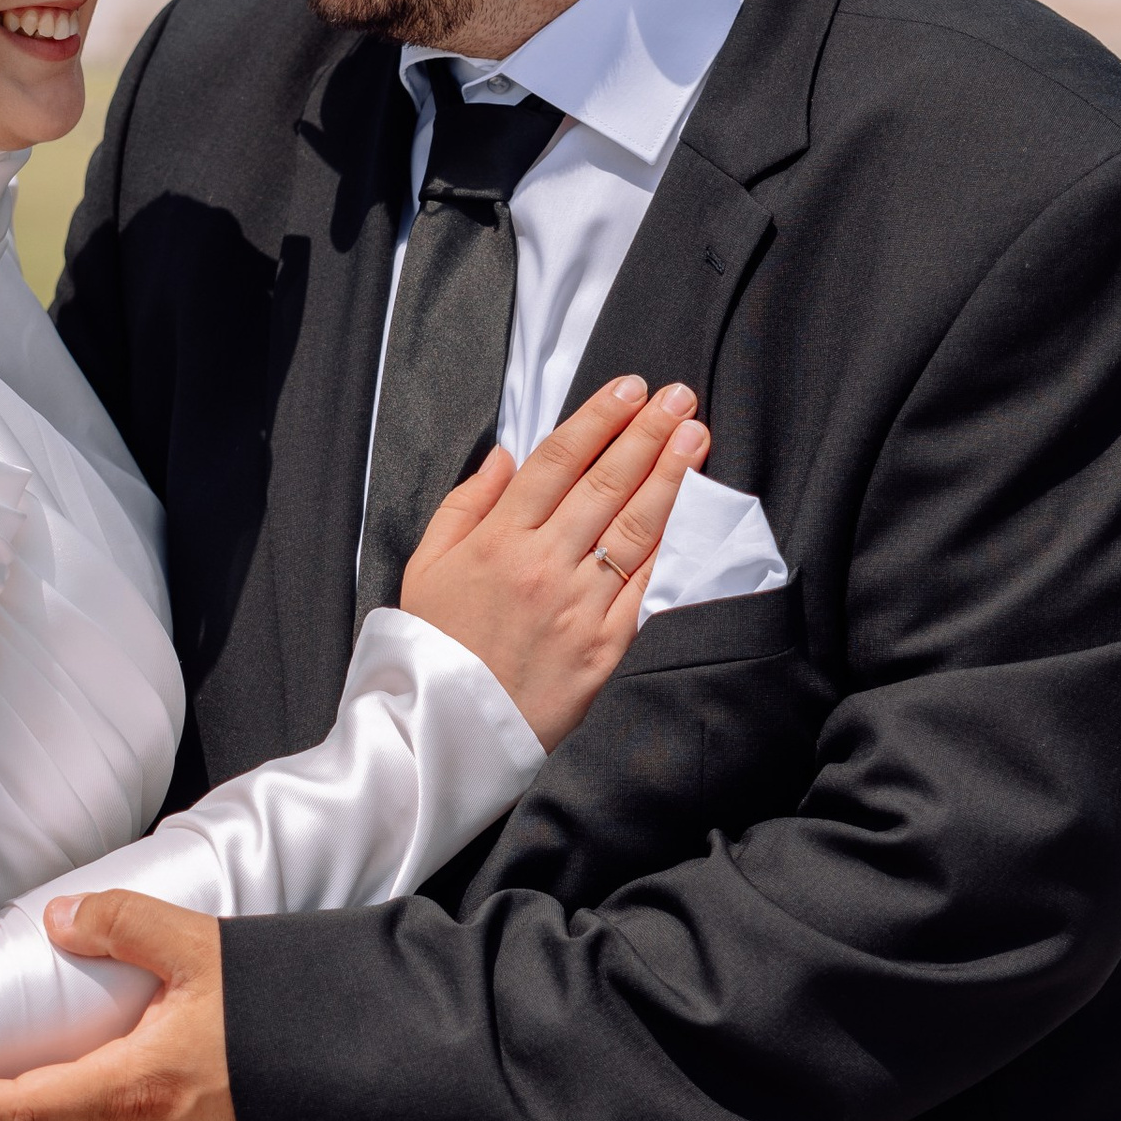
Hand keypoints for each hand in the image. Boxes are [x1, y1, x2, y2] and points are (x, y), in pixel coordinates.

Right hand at [399, 375, 707, 746]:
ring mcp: (578, 604)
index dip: (598, 419)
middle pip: (606, 483)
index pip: (559, 461)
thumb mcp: (426, 564)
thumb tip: (506, 458)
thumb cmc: (434, 644)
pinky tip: (686, 511)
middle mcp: (543, 564)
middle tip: (678, 398)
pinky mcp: (604, 644)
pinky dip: (668, 544)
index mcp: (497, 539)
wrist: (448, 730)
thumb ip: (465, 504)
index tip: (629, 390)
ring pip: (635, 527)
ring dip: (670, 475)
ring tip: (694, 436)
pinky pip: (643, 585)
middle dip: (646, 433)